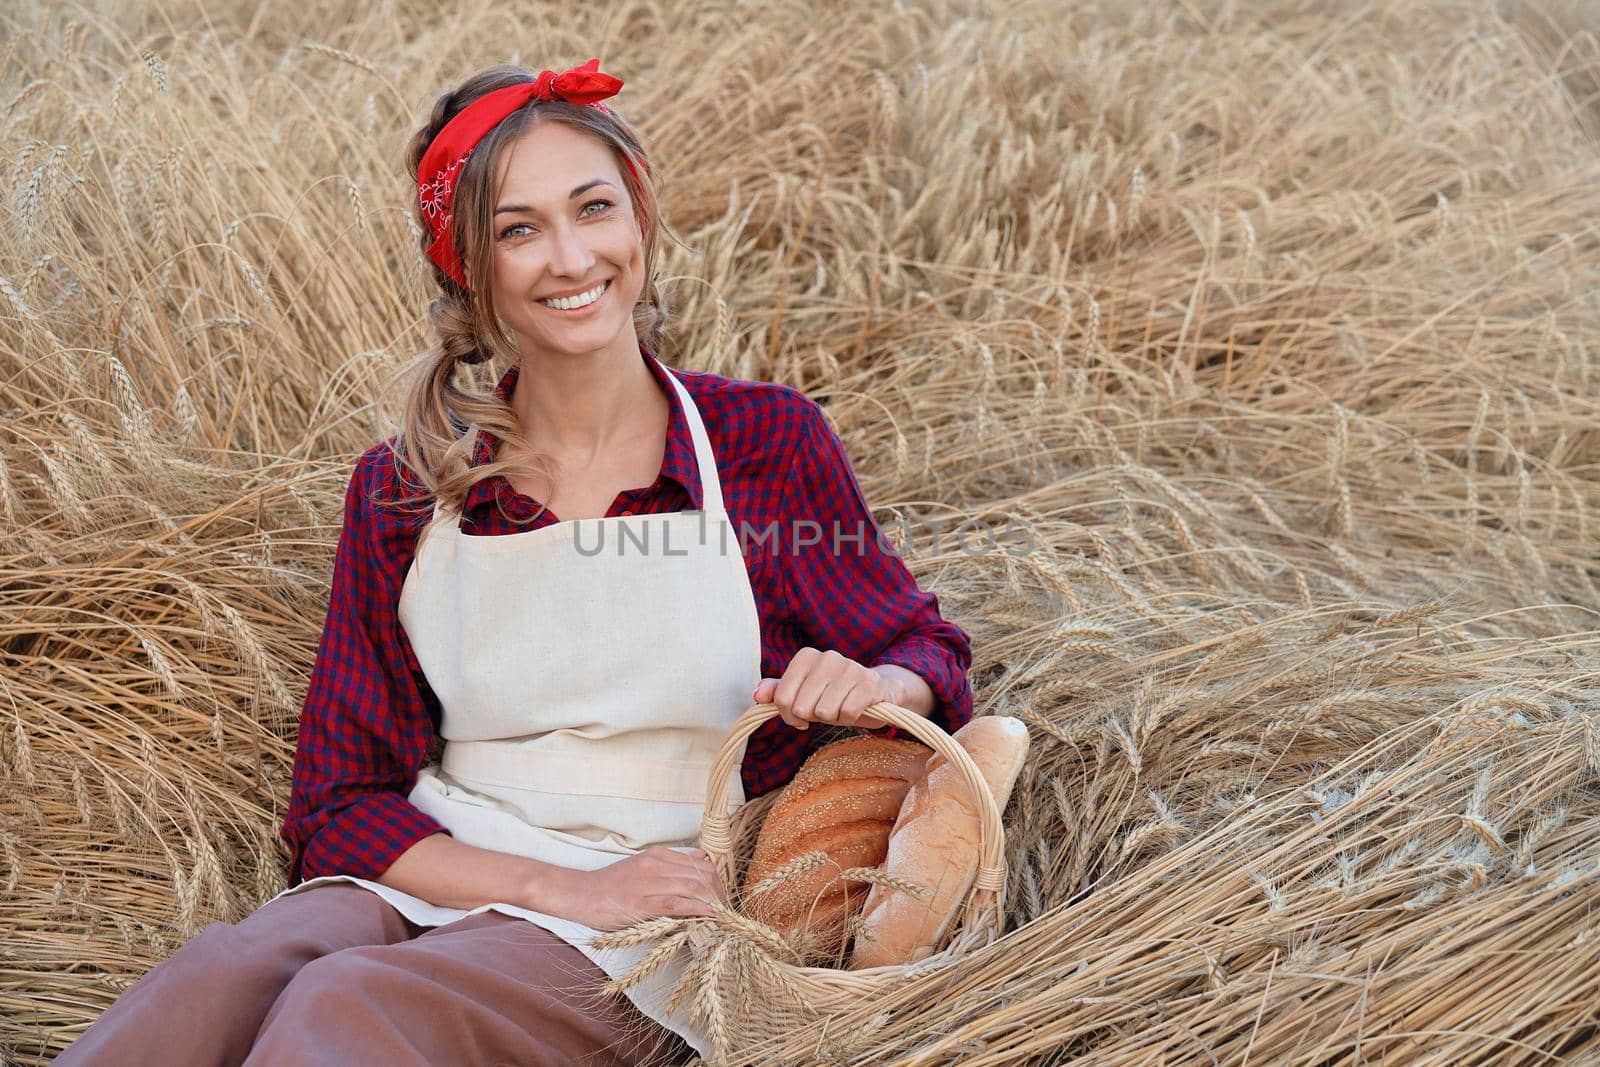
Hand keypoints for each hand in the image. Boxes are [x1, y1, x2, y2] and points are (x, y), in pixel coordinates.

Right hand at [565, 845, 730, 932]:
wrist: (579, 895)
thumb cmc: (611, 885)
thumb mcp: (642, 866)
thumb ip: (671, 863)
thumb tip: (702, 856)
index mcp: (657, 855)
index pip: (700, 862)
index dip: (716, 879)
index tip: (721, 895)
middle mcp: (655, 865)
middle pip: (700, 873)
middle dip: (718, 892)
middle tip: (725, 908)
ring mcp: (647, 883)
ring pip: (692, 886)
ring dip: (712, 901)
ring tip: (721, 915)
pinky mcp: (640, 904)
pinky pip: (676, 903)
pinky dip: (696, 908)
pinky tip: (709, 914)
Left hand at [752, 647, 899, 732]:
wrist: (876, 692)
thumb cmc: (833, 694)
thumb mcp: (803, 693)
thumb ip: (778, 692)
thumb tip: (757, 695)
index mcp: (806, 656)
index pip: (781, 697)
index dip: (789, 715)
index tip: (800, 716)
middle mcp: (827, 657)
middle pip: (801, 707)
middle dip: (812, 717)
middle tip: (824, 711)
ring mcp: (850, 668)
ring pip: (824, 712)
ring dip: (832, 718)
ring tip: (840, 707)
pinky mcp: (870, 683)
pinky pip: (847, 713)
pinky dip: (850, 718)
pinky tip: (855, 709)